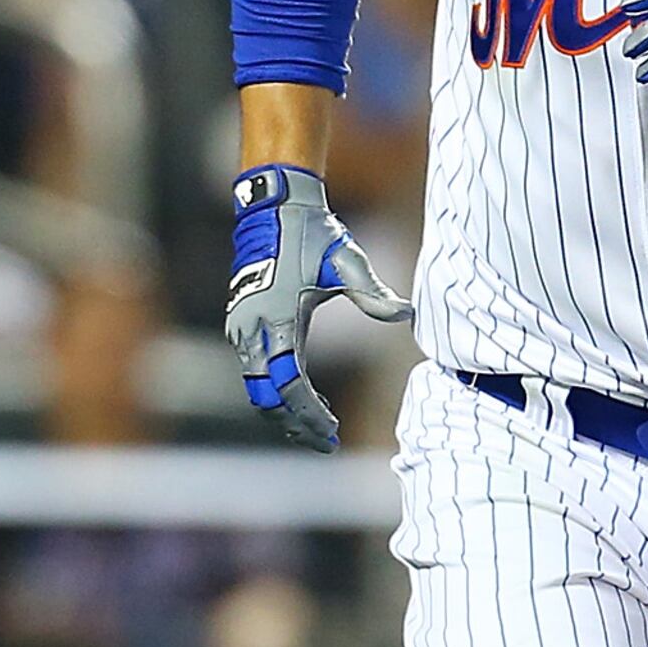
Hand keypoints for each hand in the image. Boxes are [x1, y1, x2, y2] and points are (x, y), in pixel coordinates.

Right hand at [225, 164, 407, 451]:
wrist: (274, 205)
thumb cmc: (313, 233)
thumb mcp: (347, 261)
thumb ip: (373, 294)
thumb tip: (407, 315)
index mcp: (277, 317)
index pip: (290, 385)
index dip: (310, 414)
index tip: (332, 431)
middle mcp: (252, 327)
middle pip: (267, 398)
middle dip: (296, 424)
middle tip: (327, 441)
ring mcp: (241, 326)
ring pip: (256, 388)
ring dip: (284, 411)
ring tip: (318, 425)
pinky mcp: (240, 322)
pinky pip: (253, 371)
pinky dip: (275, 390)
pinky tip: (305, 397)